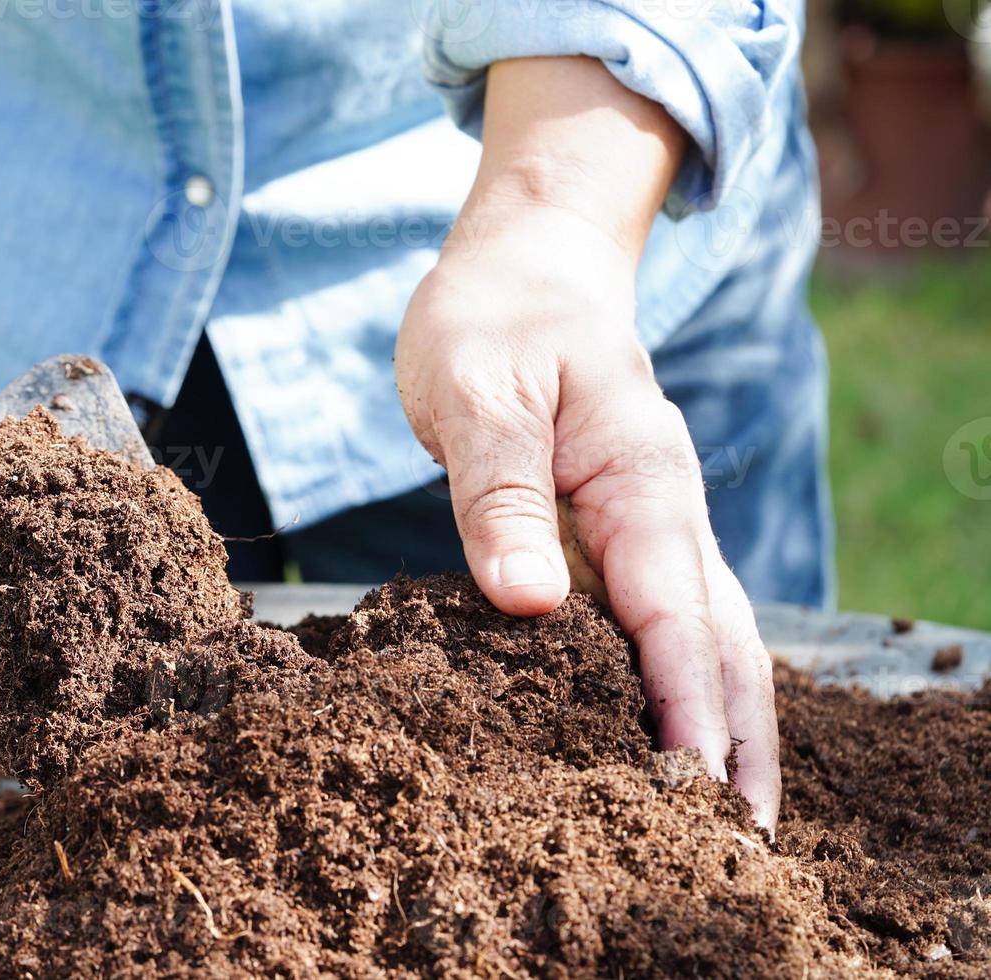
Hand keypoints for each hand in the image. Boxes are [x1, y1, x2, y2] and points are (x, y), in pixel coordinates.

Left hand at [396, 58, 780, 830]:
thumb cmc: (495, 323)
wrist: (526, 270)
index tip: (695, 788)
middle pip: (720, 638)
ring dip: (730, 725)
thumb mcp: (479, 392)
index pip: (669, 606)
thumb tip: (526, 604)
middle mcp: (664, 510)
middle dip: (736, 740)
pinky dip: (690, 687)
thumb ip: (498, 494)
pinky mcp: (625, 537)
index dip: (684, 700)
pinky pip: (671, 622)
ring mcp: (653, 526)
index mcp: (637, 474)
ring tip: (735, 822)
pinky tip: (683, 742)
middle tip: (741, 845)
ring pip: (711, 637)